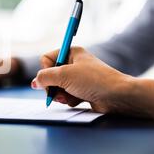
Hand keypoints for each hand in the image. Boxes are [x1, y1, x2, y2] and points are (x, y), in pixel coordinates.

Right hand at [32, 47, 153, 120]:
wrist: (118, 96)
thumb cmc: (94, 81)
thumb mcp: (64, 75)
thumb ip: (44, 78)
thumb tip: (35, 83)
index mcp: (71, 52)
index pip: (46, 58)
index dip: (45, 70)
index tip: (50, 80)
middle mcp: (74, 64)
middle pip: (51, 75)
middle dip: (53, 86)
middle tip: (58, 93)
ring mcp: (79, 78)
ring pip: (58, 87)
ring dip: (61, 95)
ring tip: (70, 98)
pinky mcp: (83, 91)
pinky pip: (67, 95)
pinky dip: (69, 100)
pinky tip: (78, 101)